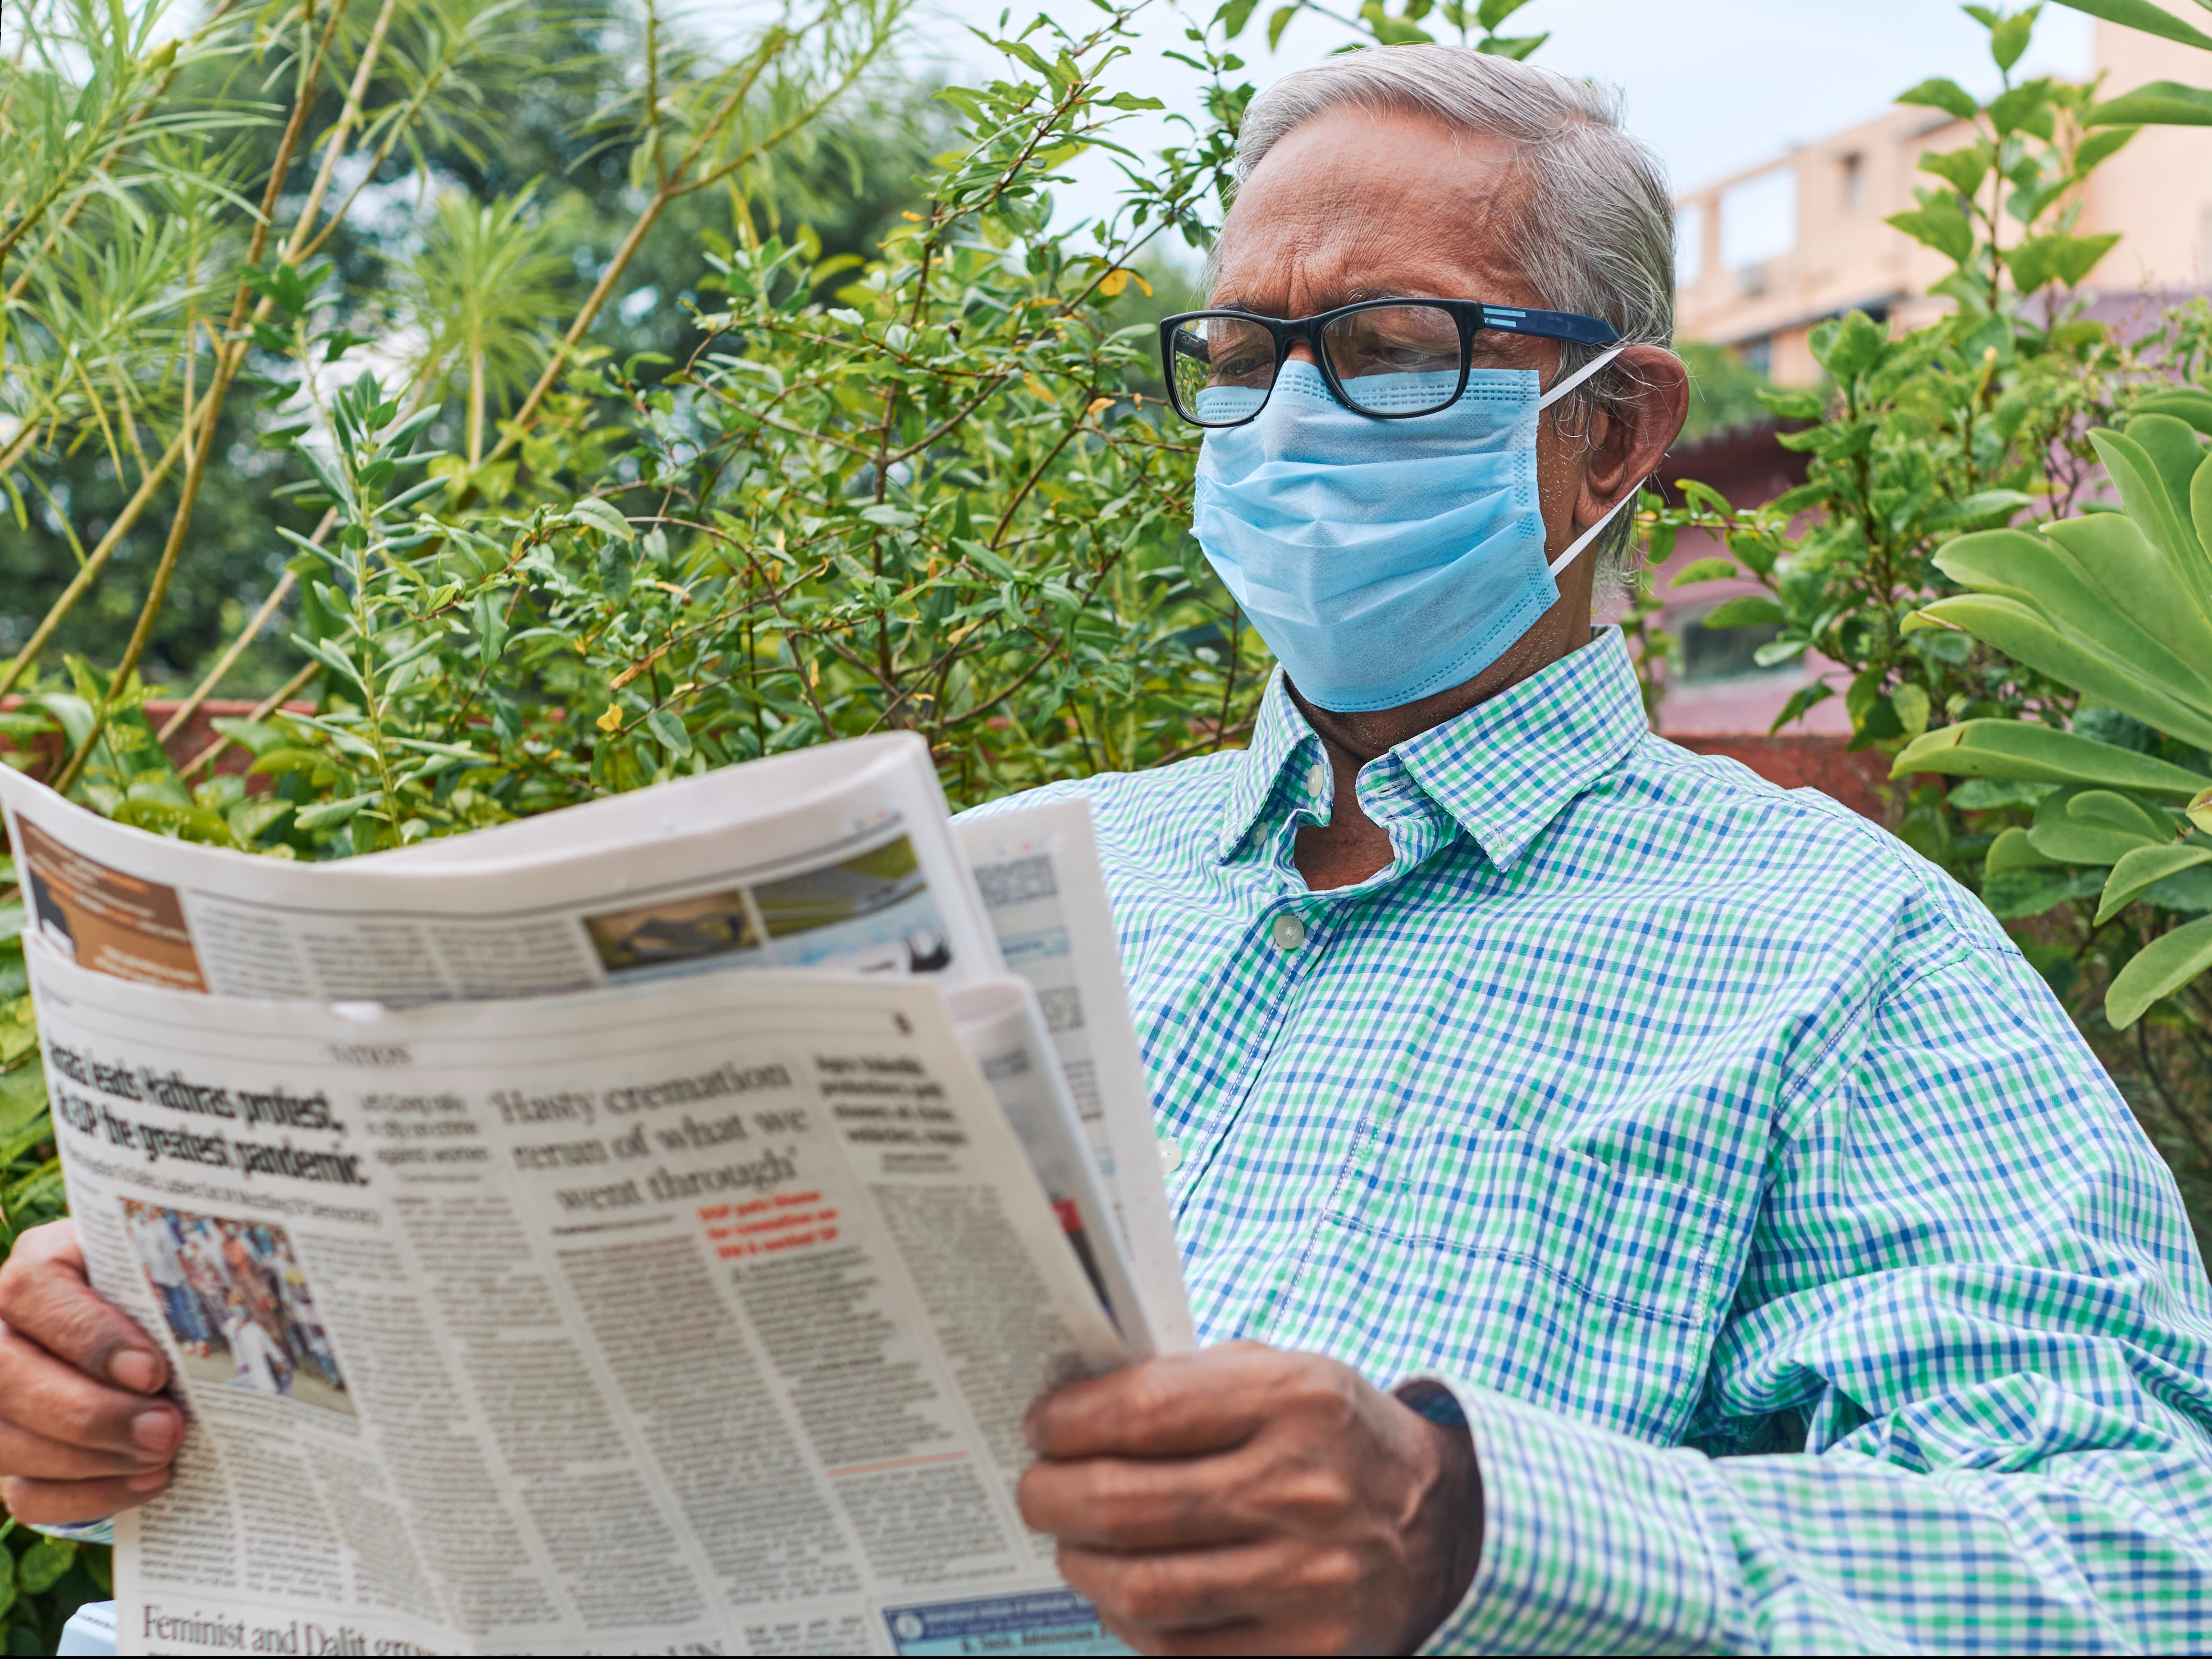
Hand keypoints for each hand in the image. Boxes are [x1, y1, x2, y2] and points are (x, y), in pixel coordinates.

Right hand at [0, 1219, 181, 1522]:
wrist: (153, 1329)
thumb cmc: (164, 1287)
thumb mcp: (165, 1268)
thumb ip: (175, 1278)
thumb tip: (232, 1302)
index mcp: (38, 1267)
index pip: (32, 1292)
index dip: (89, 1337)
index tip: (153, 1371)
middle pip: (5, 1379)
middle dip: (92, 1414)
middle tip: (168, 1430)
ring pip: (6, 1444)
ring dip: (90, 1462)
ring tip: (164, 1456)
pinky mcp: (11, 1455)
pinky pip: (26, 1494)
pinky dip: (88, 1496)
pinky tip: (147, 1481)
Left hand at [1018, 1342, 1480, 1655]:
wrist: (1442, 1527)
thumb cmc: (1336, 1440)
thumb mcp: (1285, 1374)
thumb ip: (1189, 1383)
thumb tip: (1074, 1408)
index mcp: (1297, 1401)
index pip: (1144, 1409)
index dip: (1070, 1421)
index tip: (1042, 1425)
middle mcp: (1304, 1490)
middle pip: (1124, 1503)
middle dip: (1051, 1495)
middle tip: (1034, 1489)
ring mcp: (1308, 1581)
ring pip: (1140, 1588)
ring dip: (1080, 1564)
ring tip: (1070, 1543)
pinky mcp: (1307, 1654)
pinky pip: (1177, 1650)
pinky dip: (1127, 1621)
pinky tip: (1121, 1590)